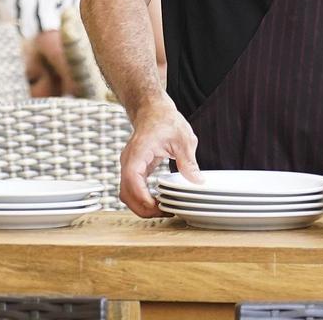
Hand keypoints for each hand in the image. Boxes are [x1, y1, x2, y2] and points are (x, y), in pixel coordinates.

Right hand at [120, 99, 200, 216]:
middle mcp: (128, 162)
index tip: (160, 208)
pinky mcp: (134, 169)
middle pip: (126, 194)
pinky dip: (143, 198)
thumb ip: (188, 162)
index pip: (132, 182)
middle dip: (143, 208)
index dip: (143, 199)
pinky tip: (158, 201)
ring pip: (127, 194)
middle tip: (165, 213)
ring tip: (163, 209)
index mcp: (137, 153)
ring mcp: (129, 166)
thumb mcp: (183, 139)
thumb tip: (197, 182)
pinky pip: (133, 189)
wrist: (153, 109)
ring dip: (141, 206)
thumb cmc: (165, 119)